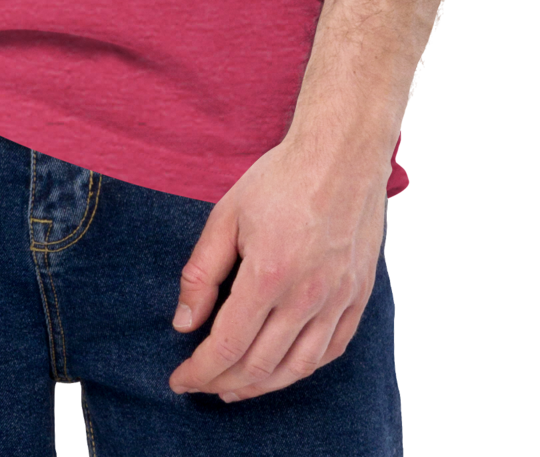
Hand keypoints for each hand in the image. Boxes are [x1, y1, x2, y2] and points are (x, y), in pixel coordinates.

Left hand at [167, 133, 390, 404]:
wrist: (342, 153)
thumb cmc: (282, 178)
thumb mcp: (227, 214)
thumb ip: (202, 272)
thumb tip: (185, 322)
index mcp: (269, 273)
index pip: (228, 344)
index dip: (201, 370)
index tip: (181, 380)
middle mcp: (308, 295)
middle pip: (261, 364)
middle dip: (225, 383)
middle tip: (204, 385)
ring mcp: (338, 298)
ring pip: (298, 367)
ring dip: (263, 386)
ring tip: (237, 387)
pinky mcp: (358, 295)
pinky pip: (331, 349)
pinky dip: (303, 368)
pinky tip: (283, 367)